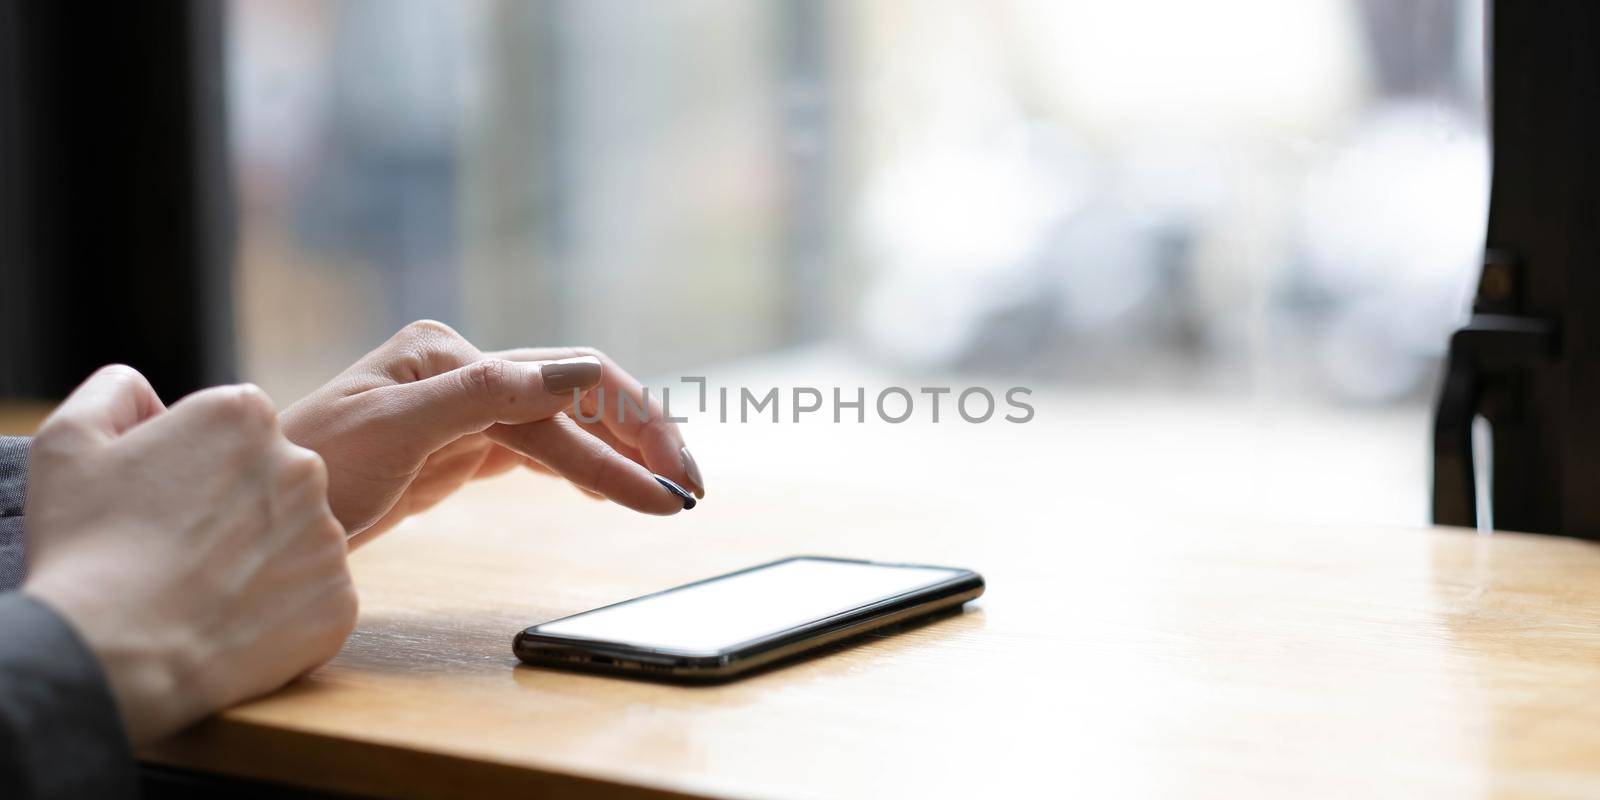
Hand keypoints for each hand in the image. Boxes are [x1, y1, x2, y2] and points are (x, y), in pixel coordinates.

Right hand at [22, 366, 356, 744]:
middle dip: (236, 512)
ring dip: (260, 564)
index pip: (234, 433)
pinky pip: (313, 602)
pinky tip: (232, 628)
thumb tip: (148, 395)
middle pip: (272, 484)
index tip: (164, 505)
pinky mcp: (340, 600)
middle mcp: (304, 465)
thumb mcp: (69, 442)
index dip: (194, 469)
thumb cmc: (85, 548)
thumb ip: (116, 393)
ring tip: (203, 594)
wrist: (115, 654)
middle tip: (181, 553)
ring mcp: (329, 536)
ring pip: (295, 544)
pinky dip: (280, 617)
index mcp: (244, 416)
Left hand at [280, 320, 704, 546]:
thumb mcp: (394, 430)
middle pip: (579, 395)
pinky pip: (542, 449)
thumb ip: (487, 395)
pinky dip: (583, 467)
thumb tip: (583, 372)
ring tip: (670, 495)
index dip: (622, 445)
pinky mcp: (464, 445)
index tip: (669, 492)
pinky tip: (612, 488)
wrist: (261, 510)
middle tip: (691, 491)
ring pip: (569, 423)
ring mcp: (468, 406)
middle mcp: (466, 370)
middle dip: (641, 440)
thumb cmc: (310, 469)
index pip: (563, 395)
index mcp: (452, 354)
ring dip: (620, 456)